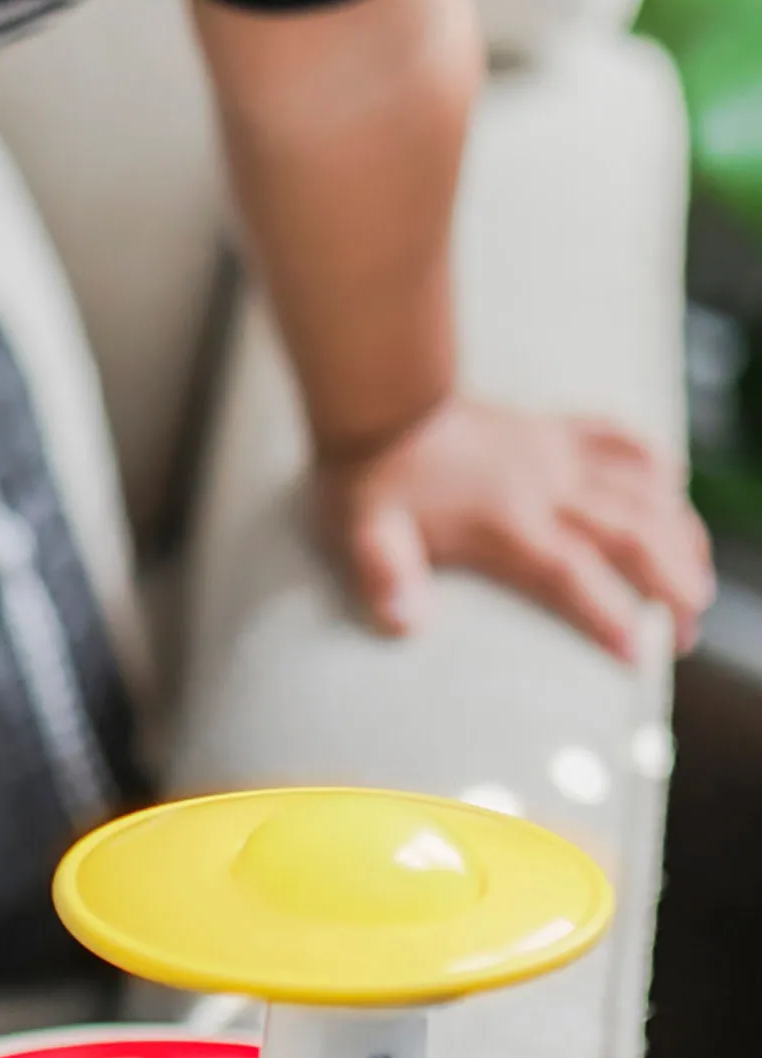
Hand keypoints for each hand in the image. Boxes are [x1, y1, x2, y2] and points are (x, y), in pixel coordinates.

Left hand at [316, 393, 711, 660]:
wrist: (376, 399)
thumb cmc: (367, 478)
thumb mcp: (361, 533)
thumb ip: (385, 578)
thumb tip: (406, 625)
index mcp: (506, 523)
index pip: (572, 575)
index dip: (608, 615)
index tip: (638, 658)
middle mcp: (546, 487)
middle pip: (633, 536)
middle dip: (671, 586)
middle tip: (684, 634)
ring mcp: (554, 453)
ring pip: (644, 491)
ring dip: (680, 536)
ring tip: (697, 580)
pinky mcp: (550, 428)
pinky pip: (618, 436)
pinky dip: (653, 460)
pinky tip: (673, 485)